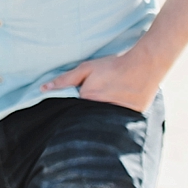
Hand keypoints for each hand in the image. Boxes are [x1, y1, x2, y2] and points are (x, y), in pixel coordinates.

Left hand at [41, 47, 163, 113]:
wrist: (144, 66)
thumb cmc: (113, 66)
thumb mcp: (86, 68)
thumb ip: (64, 79)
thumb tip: (43, 88)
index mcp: (87, 100)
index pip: (73, 110)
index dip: (75, 104)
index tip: (80, 99)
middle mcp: (100, 112)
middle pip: (87, 117)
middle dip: (87, 113)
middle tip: (100, 96)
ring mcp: (117, 117)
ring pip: (102, 120)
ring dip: (102, 117)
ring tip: (111, 100)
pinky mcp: (131, 119)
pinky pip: (119, 122)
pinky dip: (117, 118)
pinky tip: (122, 105)